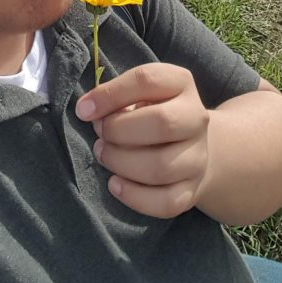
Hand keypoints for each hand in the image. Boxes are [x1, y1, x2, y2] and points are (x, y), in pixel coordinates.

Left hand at [75, 63, 209, 218]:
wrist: (190, 144)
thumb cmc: (152, 111)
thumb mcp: (137, 93)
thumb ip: (115, 97)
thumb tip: (87, 111)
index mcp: (180, 83)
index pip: (147, 80)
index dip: (110, 94)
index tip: (83, 110)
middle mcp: (196, 117)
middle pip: (162, 123)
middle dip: (119, 131)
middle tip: (100, 135)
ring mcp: (198, 156)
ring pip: (162, 167)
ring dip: (121, 163)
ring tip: (103, 155)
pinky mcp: (193, 189)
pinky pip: (166, 202)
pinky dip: (134, 196)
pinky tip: (115, 184)